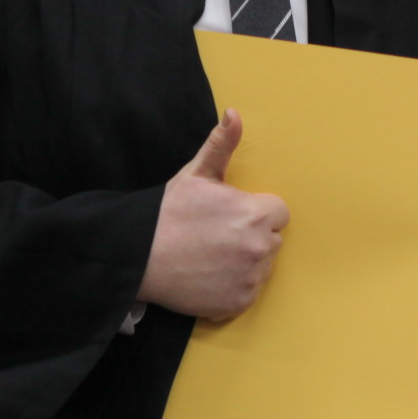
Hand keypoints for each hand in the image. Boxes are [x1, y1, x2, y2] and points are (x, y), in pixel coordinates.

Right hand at [136, 111, 287, 320]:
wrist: (139, 256)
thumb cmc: (168, 213)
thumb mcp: (196, 174)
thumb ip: (221, 145)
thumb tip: (234, 114)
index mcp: (255, 213)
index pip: (278, 213)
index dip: (256, 212)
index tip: (232, 216)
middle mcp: (260, 247)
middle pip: (271, 240)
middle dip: (252, 237)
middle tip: (217, 237)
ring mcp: (250, 278)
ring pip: (261, 268)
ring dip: (245, 264)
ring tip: (211, 257)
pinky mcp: (238, 303)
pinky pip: (247, 293)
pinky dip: (233, 288)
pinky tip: (209, 277)